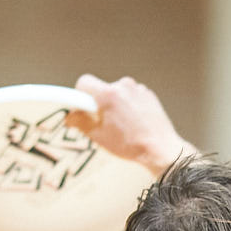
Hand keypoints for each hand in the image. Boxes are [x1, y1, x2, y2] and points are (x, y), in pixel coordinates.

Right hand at [67, 74, 192, 175]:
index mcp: (108, 95)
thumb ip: (80, 123)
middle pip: (102, 88)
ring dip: (115, 104)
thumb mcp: (99, 136)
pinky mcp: (148, 93)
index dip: (79, 94)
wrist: (161, 149)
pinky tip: (134, 122)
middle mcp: (123, 86)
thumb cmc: (130, 145)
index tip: (80, 105)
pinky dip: (129, 105)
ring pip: (117, 92)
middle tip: (103, 121)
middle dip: (99, 102)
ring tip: (122, 125)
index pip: (84, 82)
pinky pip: (131, 95)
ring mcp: (137, 88)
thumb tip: (69, 117)